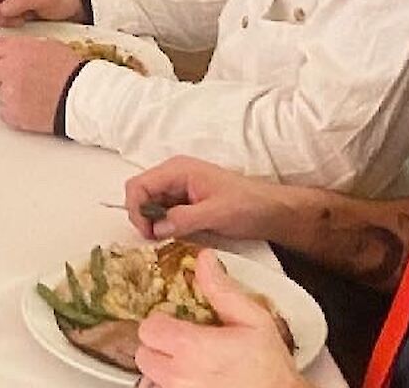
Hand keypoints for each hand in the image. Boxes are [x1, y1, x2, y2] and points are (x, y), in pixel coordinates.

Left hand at [0, 36, 84, 133]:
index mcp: (17, 50)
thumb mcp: (49, 46)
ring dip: (10, 94)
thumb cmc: (72, 73)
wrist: (81, 96)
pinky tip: (32, 106)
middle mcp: (9, 69)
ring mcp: (8, 92)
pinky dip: (15, 110)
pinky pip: (5, 111)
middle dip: (0, 76)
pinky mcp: (12, 112)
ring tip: (33, 94)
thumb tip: (15, 51)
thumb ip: (25, 48)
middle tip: (18, 80)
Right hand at [122, 156, 292, 241]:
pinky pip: (162, 212)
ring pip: (149, 205)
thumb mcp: (217, 213)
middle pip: (140, 194)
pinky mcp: (184, 202)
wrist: (272, 212)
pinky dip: (162, 225)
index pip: (138, 186)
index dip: (136, 210)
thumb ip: (184, 218)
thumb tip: (156, 228)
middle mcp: (173, 176)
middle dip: (142, 217)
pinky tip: (172, 237)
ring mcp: (178, 188)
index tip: (148, 234)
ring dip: (152, 223)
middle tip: (155, 240)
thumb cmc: (248, 206)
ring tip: (165, 240)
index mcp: (178, 170)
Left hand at [136, 251, 309, 387]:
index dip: (161, 321)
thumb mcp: (253, 319)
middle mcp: (179, 374)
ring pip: (150, 375)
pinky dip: (171, 383)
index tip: (176, 320)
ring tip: (188, 361)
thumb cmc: (269, 365)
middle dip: (158, 344)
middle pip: (143, 353)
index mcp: (192, 347)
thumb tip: (204, 260)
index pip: (148, 328)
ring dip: (162, 366)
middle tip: (181, 341)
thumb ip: (222, 290)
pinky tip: (192, 377)